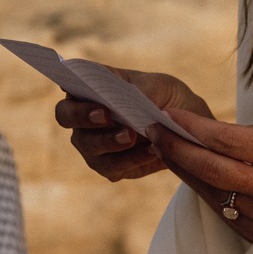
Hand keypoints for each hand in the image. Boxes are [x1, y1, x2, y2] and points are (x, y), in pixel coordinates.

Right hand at [54, 68, 211, 181]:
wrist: (186, 128)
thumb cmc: (165, 99)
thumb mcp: (161, 86)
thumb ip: (143, 90)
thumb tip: (132, 100)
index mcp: (90, 90)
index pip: (70, 87)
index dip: (73, 88)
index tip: (90, 90)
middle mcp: (83, 118)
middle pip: (66, 117)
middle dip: (83, 116)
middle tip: (106, 116)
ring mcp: (93, 145)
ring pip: (89, 146)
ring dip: (109, 141)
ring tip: (132, 136)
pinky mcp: (109, 167)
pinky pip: (113, 167)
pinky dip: (132, 159)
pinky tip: (152, 150)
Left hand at [148, 112, 252, 251]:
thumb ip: (252, 135)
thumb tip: (206, 132)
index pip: (227, 141)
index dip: (192, 127)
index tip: (169, 114)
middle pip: (212, 169)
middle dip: (176, 148)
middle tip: (154, 131)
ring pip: (212, 192)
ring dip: (184, 170)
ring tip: (165, 149)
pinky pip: (224, 211)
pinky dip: (206, 191)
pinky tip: (192, 175)